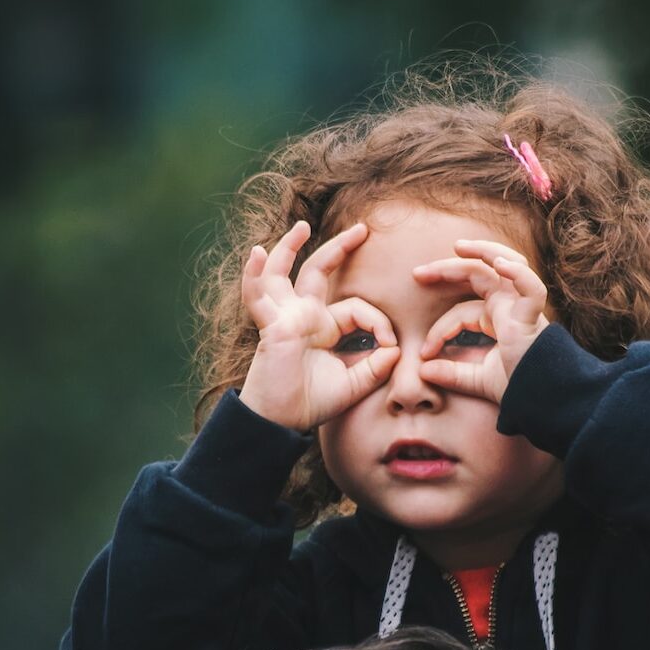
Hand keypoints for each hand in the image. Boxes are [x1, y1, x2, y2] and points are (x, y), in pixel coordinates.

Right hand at [239, 220, 399, 431]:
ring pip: (283, 273)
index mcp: (324, 327)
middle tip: (362, 229)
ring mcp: (284, 317)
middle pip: (319, 271)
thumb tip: (395, 350)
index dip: (378, 322)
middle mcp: (303, 316)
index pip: (356, 308)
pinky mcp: (271, 326)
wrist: (281, 422)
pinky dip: (254, 275)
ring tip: (301, 226)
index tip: (392, 346)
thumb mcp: (353, 385)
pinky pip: (258, 296)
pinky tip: (257, 254)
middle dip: (340, 249)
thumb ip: (376, 367)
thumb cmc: (311, 403)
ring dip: (289, 248)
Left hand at [412, 238, 550, 402]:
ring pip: (505, 265)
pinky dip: (517, 273)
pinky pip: (530, 287)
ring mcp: (522, 306)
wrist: (543, 399)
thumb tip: (422, 371)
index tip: (424, 353)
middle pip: (477, 275)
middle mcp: (509, 306)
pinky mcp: (532, 315)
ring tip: (458, 247)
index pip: (461, 311)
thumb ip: (452, 374)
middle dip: (448, 269)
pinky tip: (499, 263)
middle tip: (417, 274)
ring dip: (483, 251)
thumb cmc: (517, 387)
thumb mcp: (477, 380)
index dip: (439, 330)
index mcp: (497, 318)